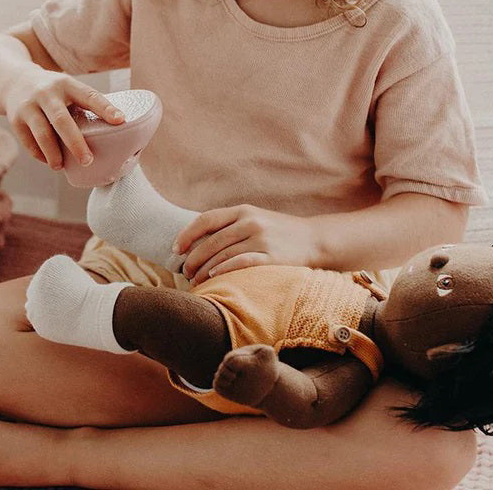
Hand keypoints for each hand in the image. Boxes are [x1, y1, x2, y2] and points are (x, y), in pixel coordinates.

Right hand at [5, 69, 123, 169]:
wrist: (13, 82)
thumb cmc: (52, 91)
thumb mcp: (66, 87)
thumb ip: (83, 104)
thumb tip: (114, 129)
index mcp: (65, 84)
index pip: (88, 96)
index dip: (105, 108)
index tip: (121, 121)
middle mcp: (46, 93)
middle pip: (62, 121)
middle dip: (76, 143)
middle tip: (88, 161)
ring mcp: (28, 106)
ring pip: (42, 135)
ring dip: (54, 154)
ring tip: (62, 167)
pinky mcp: (15, 120)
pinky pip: (29, 143)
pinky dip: (41, 155)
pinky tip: (50, 161)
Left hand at [174, 204, 319, 284]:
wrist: (316, 239)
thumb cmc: (279, 232)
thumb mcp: (254, 219)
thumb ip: (230, 226)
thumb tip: (196, 241)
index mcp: (243, 210)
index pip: (206, 220)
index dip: (187, 234)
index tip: (176, 249)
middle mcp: (251, 222)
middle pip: (212, 241)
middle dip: (194, 258)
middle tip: (185, 272)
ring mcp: (262, 239)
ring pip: (223, 254)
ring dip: (205, 269)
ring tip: (196, 281)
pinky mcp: (273, 257)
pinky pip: (242, 263)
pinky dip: (225, 270)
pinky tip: (215, 277)